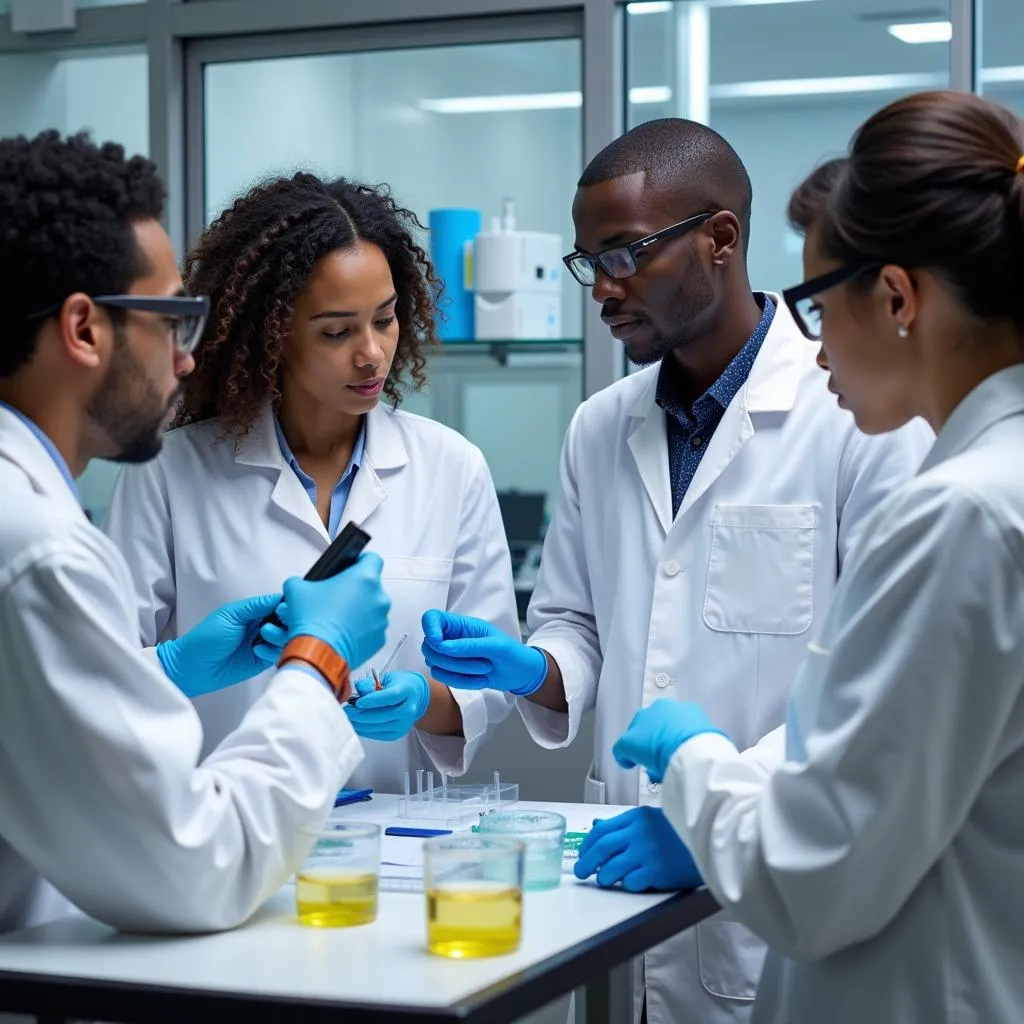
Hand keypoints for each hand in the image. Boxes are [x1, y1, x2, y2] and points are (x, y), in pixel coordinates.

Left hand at [156, 593, 281, 697]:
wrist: (193, 667)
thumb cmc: (206, 638)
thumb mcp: (230, 615)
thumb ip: (256, 606)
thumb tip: (279, 597)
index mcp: (254, 612)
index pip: (279, 604)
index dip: (287, 605)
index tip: (286, 607)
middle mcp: (262, 626)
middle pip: (288, 621)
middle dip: (287, 621)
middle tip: (276, 622)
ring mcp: (264, 644)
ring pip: (286, 638)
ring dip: (280, 635)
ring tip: (265, 635)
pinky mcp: (263, 661)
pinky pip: (278, 654)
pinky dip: (272, 652)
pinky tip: (257, 651)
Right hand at [268, 552, 389, 667]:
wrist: (318, 654)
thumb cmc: (313, 622)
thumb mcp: (296, 590)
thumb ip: (301, 580)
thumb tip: (299, 585)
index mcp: (364, 578)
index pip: (372, 558)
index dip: (360, 561)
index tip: (353, 566)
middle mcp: (378, 597)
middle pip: (371, 586)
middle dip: (356, 590)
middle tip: (338, 596)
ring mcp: (381, 619)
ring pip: (373, 608)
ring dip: (360, 610)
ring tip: (339, 616)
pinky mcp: (379, 638)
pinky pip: (372, 628)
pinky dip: (362, 629)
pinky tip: (344, 631)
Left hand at [344, 671, 429, 740]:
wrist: (416, 697)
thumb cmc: (400, 685)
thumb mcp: (389, 678)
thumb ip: (373, 685)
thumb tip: (357, 693)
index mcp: (407, 691)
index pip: (390, 697)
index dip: (372, 701)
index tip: (357, 702)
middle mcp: (408, 709)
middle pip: (382, 715)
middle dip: (361, 714)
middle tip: (346, 710)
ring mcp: (403, 724)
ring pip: (378, 726)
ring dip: (360, 723)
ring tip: (348, 717)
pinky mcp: (397, 734)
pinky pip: (377, 734)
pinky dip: (364, 730)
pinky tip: (356, 724)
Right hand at [420, 610, 546, 695]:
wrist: (520, 674)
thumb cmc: (512, 653)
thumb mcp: (497, 646)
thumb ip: (470, 645)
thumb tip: (444, 647)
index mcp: (461, 624)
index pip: (432, 618)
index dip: (429, 629)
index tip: (439, 643)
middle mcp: (451, 638)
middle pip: (429, 645)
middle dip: (451, 659)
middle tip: (480, 662)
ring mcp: (449, 655)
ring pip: (434, 664)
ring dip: (459, 672)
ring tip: (484, 670)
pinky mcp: (451, 672)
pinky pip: (442, 678)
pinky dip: (461, 682)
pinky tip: (481, 680)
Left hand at [574, 808, 702, 891]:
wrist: (711, 843)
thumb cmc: (680, 833)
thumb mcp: (650, 820)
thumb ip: (624, 825)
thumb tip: (597, 827)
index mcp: (636, 817)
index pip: (601, 830)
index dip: (587, 845)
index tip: (583, 854)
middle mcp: (639, 832)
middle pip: (602, 847)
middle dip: (586, 862)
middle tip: (581, 872)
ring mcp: (647, 852)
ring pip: (612, 868)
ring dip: (604, 877)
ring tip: (605, 880)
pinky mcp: (657, 871)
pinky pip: (631, 882)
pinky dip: (626, 885)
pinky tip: (629, 883)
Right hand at [613, 700, 724, 782]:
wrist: (689, 750)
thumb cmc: (655, 745)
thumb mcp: (627, 747)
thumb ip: (621, 750)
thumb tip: (625, 757)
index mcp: (645, 711)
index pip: (636, 729)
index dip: (636, 746)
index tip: (639, 760)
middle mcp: (665, 707)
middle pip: (656, 729)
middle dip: (654, 746)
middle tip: (656, 765)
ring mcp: (686, 713)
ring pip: (674, 732)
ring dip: (671, 746)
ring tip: (673, 766)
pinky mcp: (704, 722)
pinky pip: (691, 736)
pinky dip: (688, 745)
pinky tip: (687, 759)